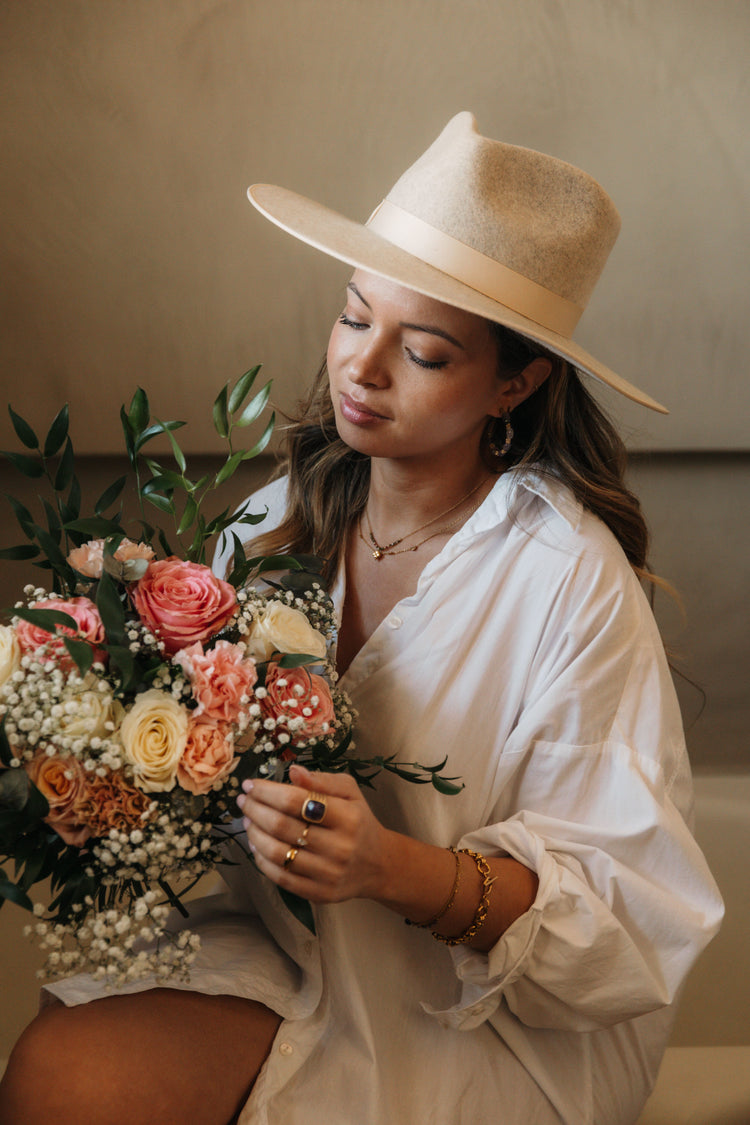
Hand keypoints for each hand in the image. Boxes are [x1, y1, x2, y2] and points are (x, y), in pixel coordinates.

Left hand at [236, 764, 389, 903]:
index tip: (250, 785)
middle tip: (243, 801)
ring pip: (277, 853)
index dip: (267, 792)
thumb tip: (293, 771)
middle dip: (255, 810)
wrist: (378, 865)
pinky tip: (256, 845)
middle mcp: (339, 847)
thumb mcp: (350, 792)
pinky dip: (261, 860)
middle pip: (282, 826)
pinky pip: (281, 877)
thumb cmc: (358, 821)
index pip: (296, 801)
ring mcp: (329, 873)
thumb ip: (322, 780)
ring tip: (247, 821)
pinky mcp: (320, 894)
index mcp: (348, 816)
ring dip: (254, 834)